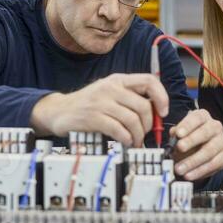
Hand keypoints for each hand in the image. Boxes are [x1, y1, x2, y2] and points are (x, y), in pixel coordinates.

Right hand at [31, 73, 168, 146]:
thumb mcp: (109, 93)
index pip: (149, 81)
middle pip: (143, 106)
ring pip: (132, 120)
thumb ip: (130, 98)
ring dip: (138, 135)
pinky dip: (126, 139)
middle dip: (149, 125)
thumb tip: (157, 113)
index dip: (161, 97)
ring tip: (135, 142)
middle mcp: (110, 88)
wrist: (59, 111)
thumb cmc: (88, 105)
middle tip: (145, 134)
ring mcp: (101, 102)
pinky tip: (125, 142)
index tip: (164, 112)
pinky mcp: (93, 117)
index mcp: (118, 80)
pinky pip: (118, 130)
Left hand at [170, 109, 222, 181]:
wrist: (199, 151)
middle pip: (206, 132)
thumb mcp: (179, 134)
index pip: (197, 118)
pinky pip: (214, 164)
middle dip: (191, 141)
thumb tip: (173, 134)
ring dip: (193, 161)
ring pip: (210, 151)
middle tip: (179, 148)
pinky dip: (200, 171)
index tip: (178, 133)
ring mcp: (222, 141)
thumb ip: (176, 133)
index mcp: (203, 117)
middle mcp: (215, 127)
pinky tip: (189, 175)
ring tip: (180, 169)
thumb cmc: (188, 139)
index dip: (187, 125)